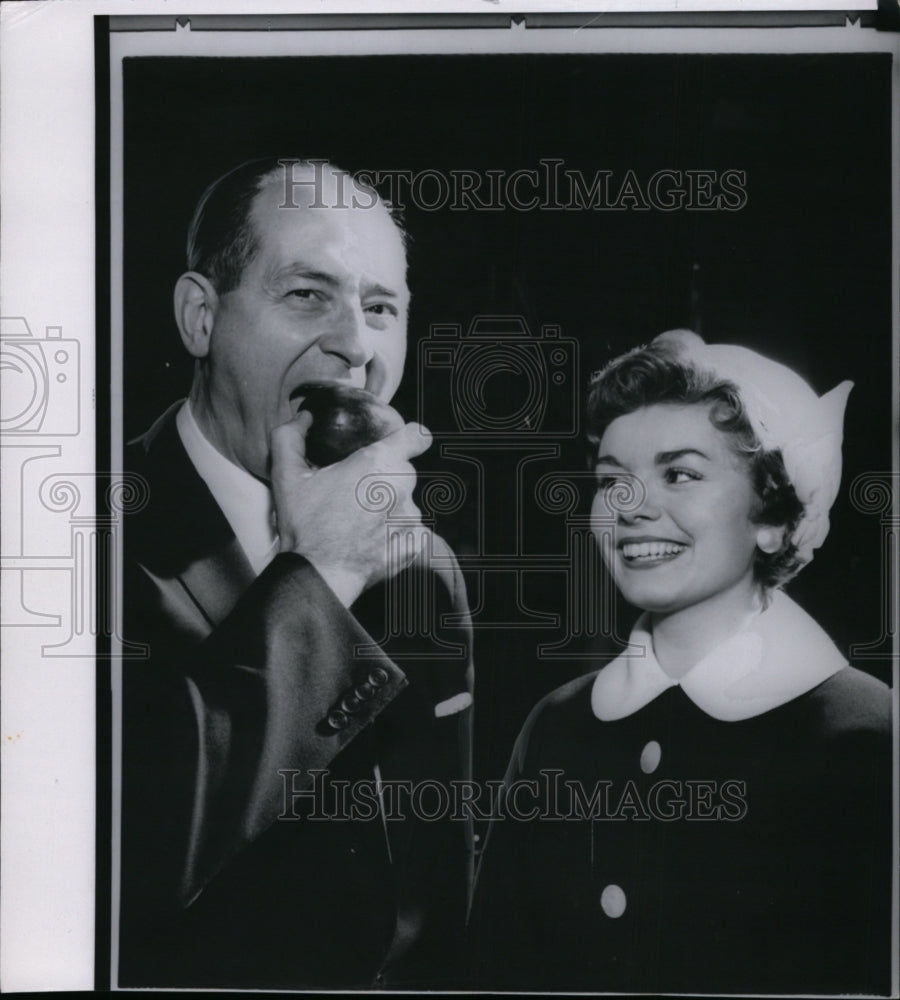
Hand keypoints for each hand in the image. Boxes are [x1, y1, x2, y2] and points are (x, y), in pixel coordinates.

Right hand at [270, 411, 432, 606]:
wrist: (318, 575)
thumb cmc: (304, 525)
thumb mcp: (286, 475)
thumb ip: (290, 436)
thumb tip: (303, 418)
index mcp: (377, 463)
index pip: (416, 436)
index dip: (408, 436)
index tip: (397, 443)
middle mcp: (400, 487)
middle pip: (405, 470)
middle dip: (385, 475)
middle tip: (356, 490)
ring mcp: (410, 518)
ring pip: (406, 501)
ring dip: (389, 505)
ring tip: (359, 519)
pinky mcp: (413, 544)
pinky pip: (411, 529)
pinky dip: (396, 531)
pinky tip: (371, 538)